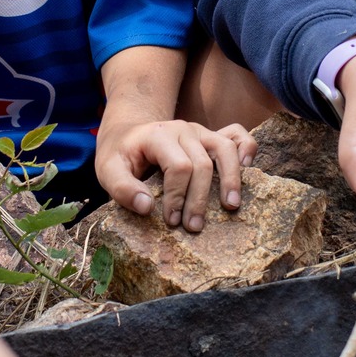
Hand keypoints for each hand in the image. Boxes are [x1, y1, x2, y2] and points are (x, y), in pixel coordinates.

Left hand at [95, 119, 255, 232]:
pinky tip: (248, 170)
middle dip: (199, 198)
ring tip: (231, 206)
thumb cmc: (120, 155)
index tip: (172, 221)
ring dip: (231, 179)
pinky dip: (247, 149)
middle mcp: (183, 129)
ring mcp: (200, 131)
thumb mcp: (107, 170)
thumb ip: (122, 188)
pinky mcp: (210, 136)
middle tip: (193, 227)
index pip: (178, 166)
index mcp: (158, 135)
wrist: (128, 132)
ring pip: (225, 148)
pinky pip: (237, 135)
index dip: (178, 195)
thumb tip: (147, 207)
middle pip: (202, 163)